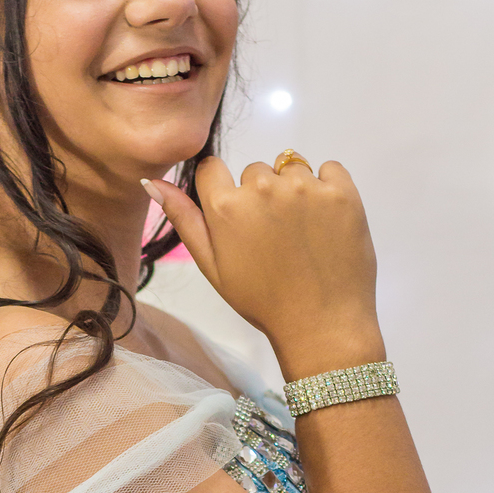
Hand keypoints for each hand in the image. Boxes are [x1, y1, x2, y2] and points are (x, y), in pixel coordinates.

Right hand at [142, 156, 383, 376]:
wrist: (322, 325)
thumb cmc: (262, 301)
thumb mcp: (213, 267)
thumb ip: (184, 220)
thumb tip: (151, 180)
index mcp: (225, 206)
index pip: (211, 169)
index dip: (223, 191)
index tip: (238, 217)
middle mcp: (262, 187)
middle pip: (254, 171)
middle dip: (260, 195)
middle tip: (275, 237)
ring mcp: (305, 186)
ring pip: (291, 168)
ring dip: (294, 190)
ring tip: (302, 231)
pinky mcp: (342, 191)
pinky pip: (330, 169)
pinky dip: (328, 188)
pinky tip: (325, 222)